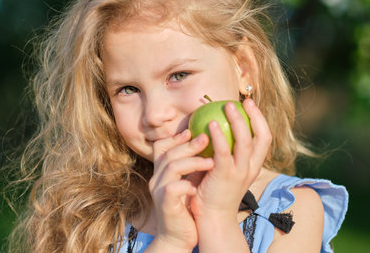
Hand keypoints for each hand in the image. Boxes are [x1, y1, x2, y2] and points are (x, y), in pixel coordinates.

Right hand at [148, 129, 213, 250]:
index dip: (175, 137)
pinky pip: (172, 189)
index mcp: (162, 172)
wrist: (178, 238)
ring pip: (171, 167)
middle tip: (206, 138)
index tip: (192, 131)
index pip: (161, 147)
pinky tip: (197, 186)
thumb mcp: (188, 183)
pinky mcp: (165, 205)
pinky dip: (185, 185)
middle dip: (188, 144)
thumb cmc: (187, 209)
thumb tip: (208, 146)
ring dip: (192, 162)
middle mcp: (157, 179)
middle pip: (168, 153)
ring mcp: (159, 192)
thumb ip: (192, 167)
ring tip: (211, 162)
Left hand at [190, 98, 271, 219]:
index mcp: (253, 165)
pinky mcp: (225, 176)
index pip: (264, 138)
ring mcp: (240, 172)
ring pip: (244, 141)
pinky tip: (210, 124)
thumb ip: (226, 152)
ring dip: (237, 120)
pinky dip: (219, 136)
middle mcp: (251, 167)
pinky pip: (223, 152)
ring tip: (227, 106)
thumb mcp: (226, 170)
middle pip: (261, 136)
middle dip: (254, 115)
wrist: (212, 218)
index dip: (259, 119)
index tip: (249, 104)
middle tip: (242, 101)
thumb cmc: (214, 191)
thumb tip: (216, 128)